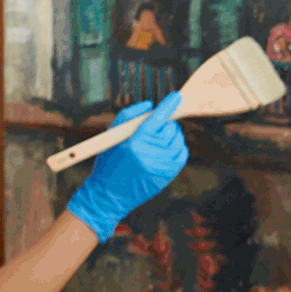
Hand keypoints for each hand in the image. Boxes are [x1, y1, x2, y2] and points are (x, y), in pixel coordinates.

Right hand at [65, 94, 187, 241]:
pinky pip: (182, 153)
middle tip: (156, 125)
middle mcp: (150, 155)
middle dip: (166, 122)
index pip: (157, 119)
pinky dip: (176, 146)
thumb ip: (130, 115)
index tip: (177, 96)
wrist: (110, 195)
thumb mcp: (112, 136)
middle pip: (170, 128)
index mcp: (134, 143)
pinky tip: (165, 148)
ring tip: (157, 138)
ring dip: (171, 134)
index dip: (168, 106)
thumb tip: (151, 105)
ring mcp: (162, 166)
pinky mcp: (169, 175)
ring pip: (178, 139)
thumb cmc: (108, 162)